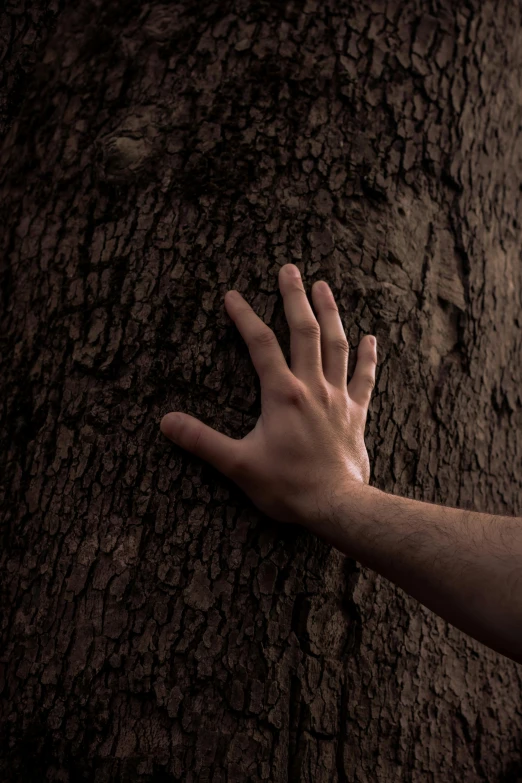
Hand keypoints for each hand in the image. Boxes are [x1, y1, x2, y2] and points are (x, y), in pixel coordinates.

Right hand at [160, 263, 376, 529]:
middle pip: (304, 331)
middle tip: (289, 269)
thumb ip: (202, 441)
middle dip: (294, 298)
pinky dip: (367, 357)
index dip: (245, 317)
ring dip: (330, 313)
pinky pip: (364, 378)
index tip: (232, 294)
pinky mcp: (356, 413)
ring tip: (324, 286)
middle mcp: (312, 387)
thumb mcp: (237, 464)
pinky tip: (370, 337)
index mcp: (282, 394)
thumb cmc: (286, 486)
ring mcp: (337, 397)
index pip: (260, 344)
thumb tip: (166, 422)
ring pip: (335, 345)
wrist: (336, 505)